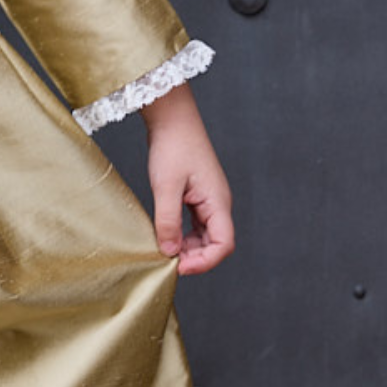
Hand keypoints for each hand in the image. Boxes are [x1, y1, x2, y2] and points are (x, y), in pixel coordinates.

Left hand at [142, 84, 233, 275]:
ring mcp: (209, 201)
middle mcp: (218, 204)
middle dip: (194, 258)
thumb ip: (168, 220)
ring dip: (187, 248)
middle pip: (215, 244)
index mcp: (218, 202)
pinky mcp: (198, 198)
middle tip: (166, 262)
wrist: (173, 120)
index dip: (204, 262)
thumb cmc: (173, 147)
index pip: (223, 244)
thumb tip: (169, 251)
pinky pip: (196, 226)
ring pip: (205, 237)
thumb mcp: (166, 186)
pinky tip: (165, 237)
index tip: (178, 266)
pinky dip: (183, 236)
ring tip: (163, 251)